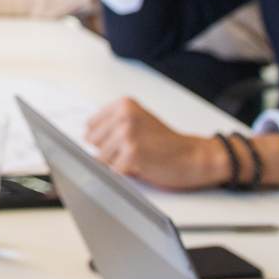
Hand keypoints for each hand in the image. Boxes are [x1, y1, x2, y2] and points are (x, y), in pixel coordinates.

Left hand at [84, 98, 227, 189]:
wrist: (193, 156)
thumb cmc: (167, 143)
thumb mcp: (139, 122)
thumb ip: (113, 124)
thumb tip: (84, 137)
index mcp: (124, 105)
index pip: (91, 126)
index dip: (100, 140)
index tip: (107, 144)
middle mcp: (124, 116)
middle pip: (93, 143)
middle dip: (108, 152)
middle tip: (132, 152)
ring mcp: (127, 133)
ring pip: (101, 158)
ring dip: (117, 163)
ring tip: (138, 158)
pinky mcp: (132, 153)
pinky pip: (115, 170)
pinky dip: (126, 173)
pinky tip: (143, 166)